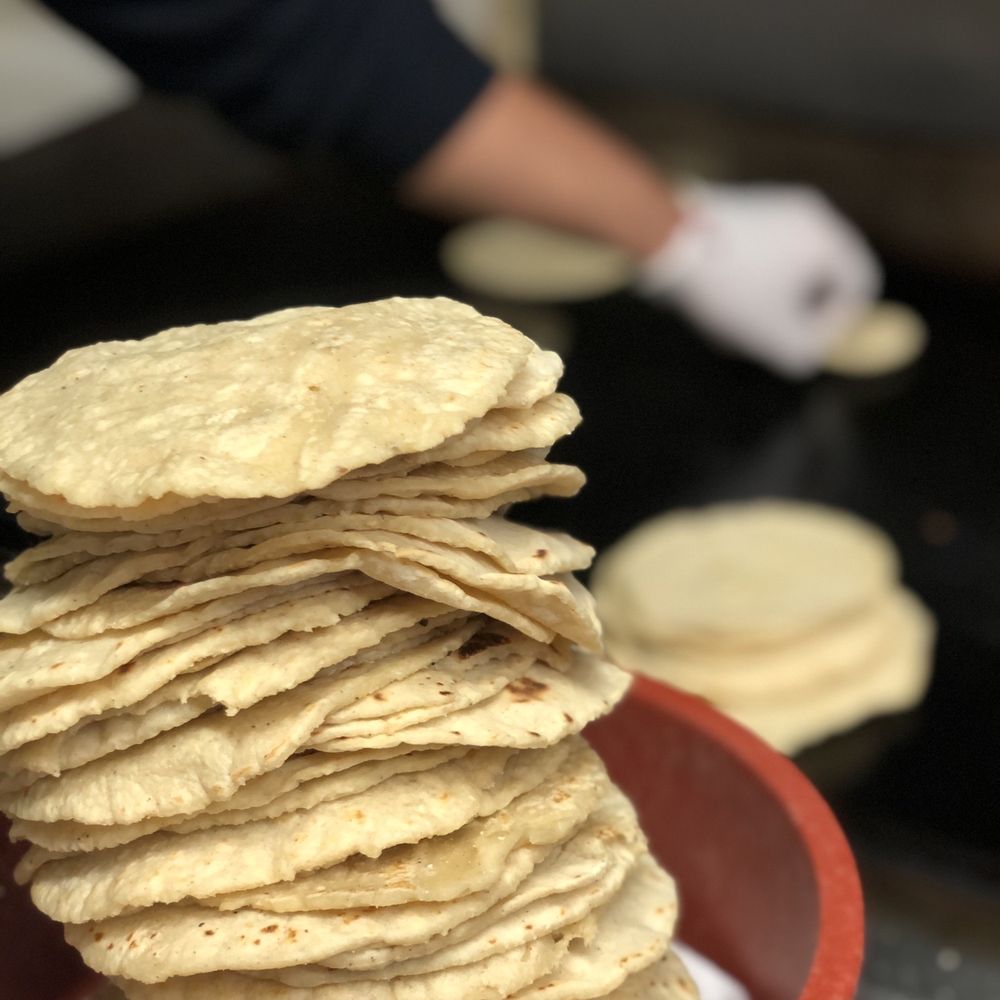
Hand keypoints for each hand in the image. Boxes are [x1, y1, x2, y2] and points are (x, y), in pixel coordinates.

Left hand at [635, 182, 881, 376]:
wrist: (667, 237)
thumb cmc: (728, 286)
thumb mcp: (772, 334)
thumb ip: (805, 351)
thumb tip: (812, 354)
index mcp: (826, 238)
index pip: (859, 284)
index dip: (840, 323)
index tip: (805, 342)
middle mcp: (809, 213)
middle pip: (822, 275)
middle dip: (797, 312)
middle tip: (767, 335)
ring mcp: (775, 204)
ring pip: (787, 267)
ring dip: (768, 300)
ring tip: (733, 323)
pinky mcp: (743, 207)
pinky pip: (761, 251)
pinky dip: (748, 279)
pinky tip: (714, 299)